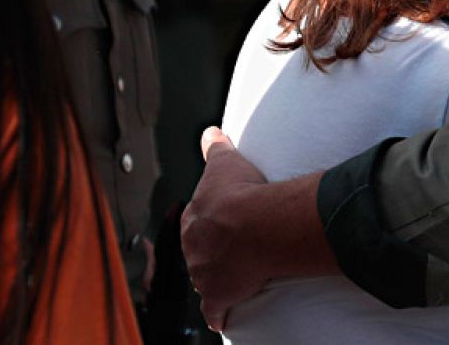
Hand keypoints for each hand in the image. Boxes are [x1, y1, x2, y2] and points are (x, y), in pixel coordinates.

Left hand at [180, 127, 269, 330]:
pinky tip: (221, 317)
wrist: (256, 224)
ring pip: (207, 278)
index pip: (196, 222)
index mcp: (193, 219)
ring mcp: (204, 274)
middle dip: (212, 250)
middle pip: (200, 252)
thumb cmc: (242, 192)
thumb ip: (214, 146)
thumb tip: (209, 131)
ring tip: (237, 273)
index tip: (222, 223)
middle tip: (233, 246)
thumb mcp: (225, 161)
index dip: (211, 222)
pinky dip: (218, 314)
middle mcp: (193, 248)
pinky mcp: (219, 295)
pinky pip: (215, 309)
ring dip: (218, 277)